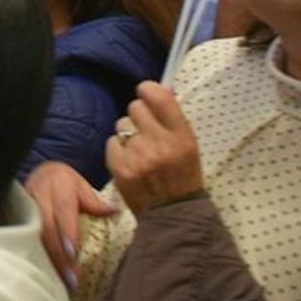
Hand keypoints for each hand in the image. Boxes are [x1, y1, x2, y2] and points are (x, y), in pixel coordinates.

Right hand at [26, 161, 115, 292]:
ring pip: (36, 237)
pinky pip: (27, 240)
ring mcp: (28, 207)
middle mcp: (41, 195)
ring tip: (62, 282)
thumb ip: (94, 202)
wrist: (41, 172)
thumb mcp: (81, 186)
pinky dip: (38, 258)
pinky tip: (48, 274)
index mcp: (59, 185)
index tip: (73, 253)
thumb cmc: (65, 182)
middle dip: (59, 255)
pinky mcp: (20, 217)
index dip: (67, 232)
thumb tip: (114, 211)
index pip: (63, 210)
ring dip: (49, 260)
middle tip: (72, 279)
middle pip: (48, 228)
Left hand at [106, 82, 203, 216]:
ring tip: (140, 150)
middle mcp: (160, 144)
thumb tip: (160, 86)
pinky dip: (118, 149)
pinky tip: (130, 161)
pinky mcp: (120, 168)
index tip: (147, 94)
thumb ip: (173, 117)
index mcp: (182, 136)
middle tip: (146, 132)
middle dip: (139, 116)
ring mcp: (138, 156)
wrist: (173, 214)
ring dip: (128, 133)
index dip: (148, 91)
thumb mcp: (189, 145)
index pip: (159, 97)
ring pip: (121, 124)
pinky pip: (112, 142)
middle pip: (135, 107)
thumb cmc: (183, 176)